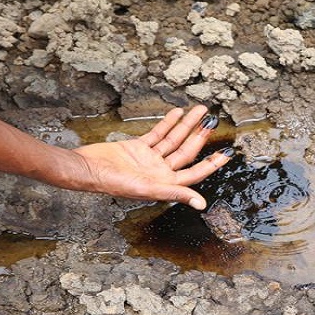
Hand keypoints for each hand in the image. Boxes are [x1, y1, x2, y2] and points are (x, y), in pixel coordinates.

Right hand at [71, 105, 231, 209]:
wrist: (87, 168)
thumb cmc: (112, 183)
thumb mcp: (147, 189)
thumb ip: (176, 193)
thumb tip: (201, 204)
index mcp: (165, 184)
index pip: (195, 173)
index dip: (212, 163)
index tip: (227, 153)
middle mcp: (160, 172)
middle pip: (186, 152)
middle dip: (199, 136)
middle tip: (212, 120)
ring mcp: (150, 159)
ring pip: (173, 140)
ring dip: (186, 125)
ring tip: (199, 111)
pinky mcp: (138, 148)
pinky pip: (157, 134)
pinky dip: (167, 124)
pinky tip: (177, 113)